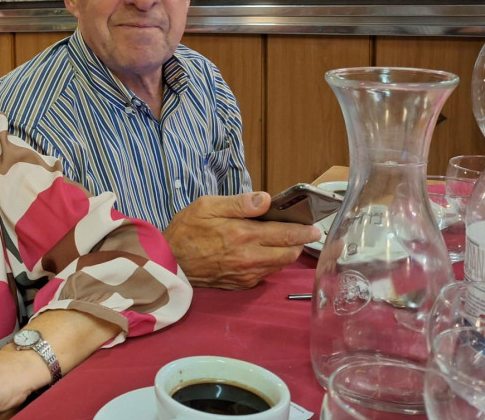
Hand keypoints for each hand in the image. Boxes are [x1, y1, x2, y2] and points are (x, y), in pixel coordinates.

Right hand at [163, 192, 321, 289]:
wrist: (168, 263)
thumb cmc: (186, 230)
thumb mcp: (207, 206)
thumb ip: (239, 203)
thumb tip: (266, 199)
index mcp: (243, 235)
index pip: (285, 234)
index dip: (304, 231)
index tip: (315, 227)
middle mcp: (249, 258)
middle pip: (288, 253)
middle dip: (298, 243)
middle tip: (301, 232)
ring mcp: (246, 274)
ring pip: (278, 265)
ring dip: (285, 253)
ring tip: (283, 241)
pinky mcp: (240, 284)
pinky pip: (264, 275)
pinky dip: (270, 264)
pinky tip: (262, 253)